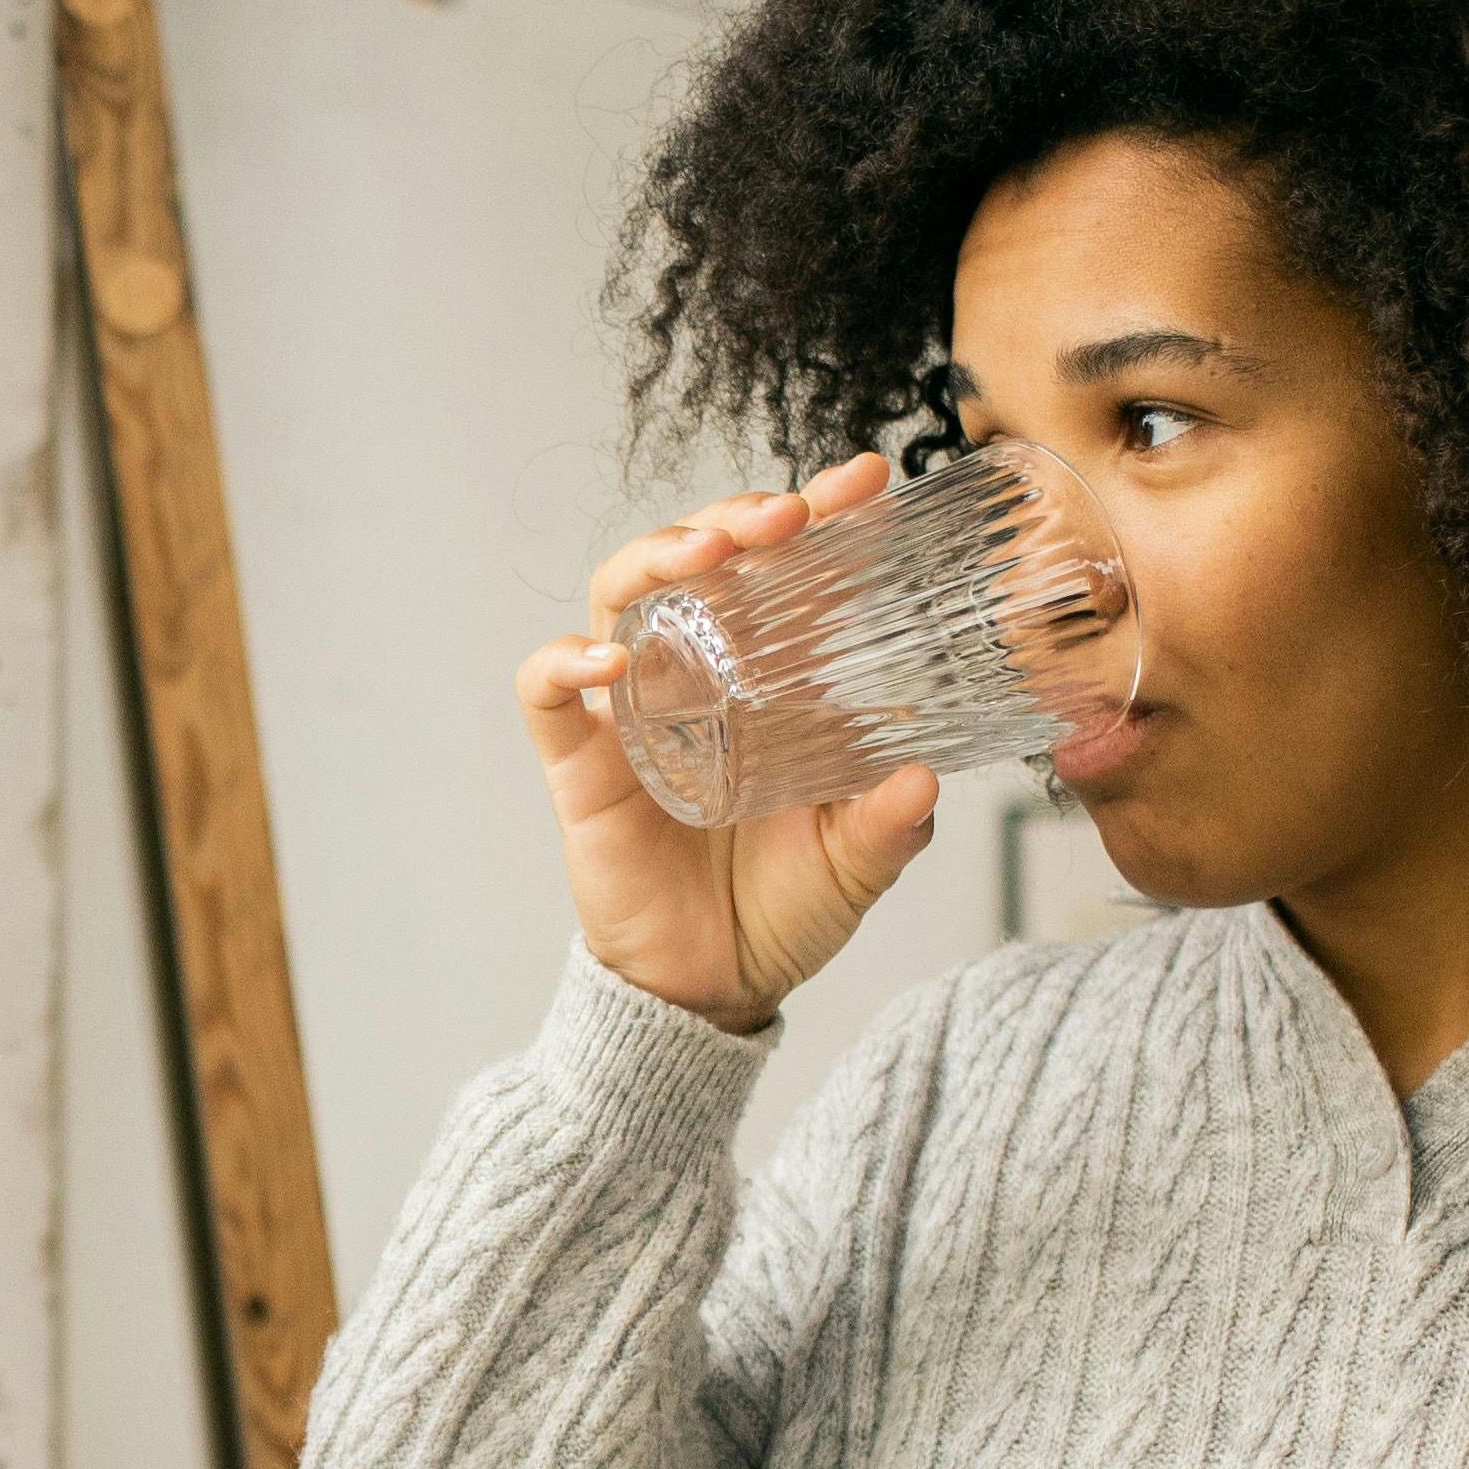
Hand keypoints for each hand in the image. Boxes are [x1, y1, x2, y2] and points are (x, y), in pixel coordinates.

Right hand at [517, 451, 945, 1030]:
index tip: (863, 480)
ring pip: (618, 595)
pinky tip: (608, 657)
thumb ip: (890, 825)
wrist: (711, 988)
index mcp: (770, 680)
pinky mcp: (580, 765)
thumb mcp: (857, 863)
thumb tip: (920, 776)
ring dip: (657, 555)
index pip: (788, 573)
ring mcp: (632, 712)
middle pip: (697, 561)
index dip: (819, 517)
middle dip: (736, 517)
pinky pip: (549, 692)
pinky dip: (565, 661)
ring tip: (706, 554)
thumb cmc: (783, 910)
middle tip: (788, 514)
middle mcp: (696, 677)